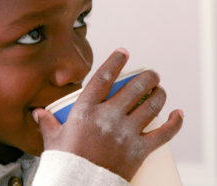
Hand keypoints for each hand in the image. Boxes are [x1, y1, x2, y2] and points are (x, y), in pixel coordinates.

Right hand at [32, 48, 182, 180]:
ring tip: (160, 90)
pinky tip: (178, 114)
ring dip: (159, 94)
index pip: (103, 77)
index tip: (124, 52)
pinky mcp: (139, 150)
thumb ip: (48, 123)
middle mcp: (108, 117)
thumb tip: (38, 113)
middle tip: (152, 75)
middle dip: (148, 76)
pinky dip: (174, 123)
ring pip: (151, 105)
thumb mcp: (53, 140)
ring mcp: (125, 133)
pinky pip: (163, 134)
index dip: (115, 61)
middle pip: (135, 88)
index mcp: (86, 110)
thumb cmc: (65, 164)